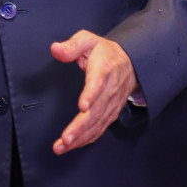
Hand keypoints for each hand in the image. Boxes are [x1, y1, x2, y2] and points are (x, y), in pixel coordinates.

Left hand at [50, 30, 137, 154]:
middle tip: (65, 139)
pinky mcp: (110, 113)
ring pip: (97, 124)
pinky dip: (86, 139)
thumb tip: (55, 49)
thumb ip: (71, 46)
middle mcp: (109, 90)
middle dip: (80, 127)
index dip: (91, 95)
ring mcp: (111, 104)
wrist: (130, 63)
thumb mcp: (88, 40)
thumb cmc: (104, 52)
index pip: (98, 84)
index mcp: (103, 70)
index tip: (82, 106)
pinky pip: (99, 129)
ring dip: (80, 137)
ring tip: (63, 146)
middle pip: (96, 112)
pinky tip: (73, 145)